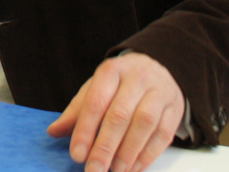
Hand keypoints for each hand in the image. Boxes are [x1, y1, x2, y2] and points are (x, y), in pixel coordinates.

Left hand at [46, 52, 184, 171]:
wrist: (159, 68)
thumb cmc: (121, 83)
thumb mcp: (96, 88)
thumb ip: (77, 110)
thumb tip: (53, 131)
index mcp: (111, 71)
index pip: (95, 102)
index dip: (85, 130)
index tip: (77, 155)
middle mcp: (137, 79)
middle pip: (119, 116)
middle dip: (105, 147)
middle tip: (94, 170)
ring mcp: (159, 93)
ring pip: (144, 125)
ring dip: (127, 154)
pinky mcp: (175, 110)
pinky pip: (163, 135)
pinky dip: (147, 156)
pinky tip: (133, 169)